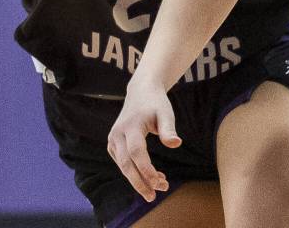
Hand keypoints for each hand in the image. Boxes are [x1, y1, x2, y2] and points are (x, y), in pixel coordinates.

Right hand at [107, 79, 181, 201]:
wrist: (141, 93)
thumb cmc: (156, 104)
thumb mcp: (165, 113)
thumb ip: (168, 129)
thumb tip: (176, 144)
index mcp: (130, 125)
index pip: (136, 152)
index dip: (146, 169)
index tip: (159, 182)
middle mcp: (117, 133)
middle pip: (126, 164)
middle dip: (140, 182)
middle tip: (154, 196)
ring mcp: (113, 140)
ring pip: (123, 166)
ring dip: (139, 180)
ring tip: (160, 186)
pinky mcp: (113, 145)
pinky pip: (123, 163)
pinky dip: (135, 172)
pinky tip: (152, 176)